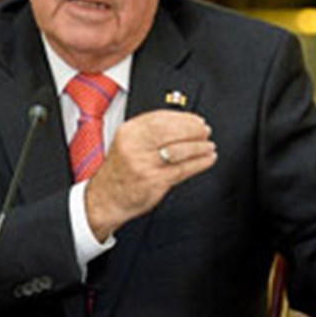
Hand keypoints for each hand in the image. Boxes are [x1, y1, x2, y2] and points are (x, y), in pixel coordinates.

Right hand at [82, 108, 215, 238]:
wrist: (106, 198)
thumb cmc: (121, 170)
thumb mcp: (129, 142)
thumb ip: (151, 131)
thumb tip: (186, 122)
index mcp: (129, 132)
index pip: (161, 118)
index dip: (184, 118)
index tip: (197, 120)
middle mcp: (135, 146)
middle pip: (172, 131)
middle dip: (194, 131)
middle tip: (205, 132)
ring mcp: (144, 164)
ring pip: (180, 150)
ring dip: (200, 147)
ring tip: (209, 146)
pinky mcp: (154, 181)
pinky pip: (183, 169)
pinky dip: (199, 163)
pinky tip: (207, 159)